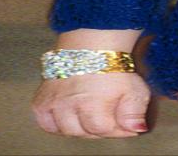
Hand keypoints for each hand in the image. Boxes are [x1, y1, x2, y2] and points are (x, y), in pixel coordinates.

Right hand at [31, 72, 150, 138]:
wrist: (92, 44)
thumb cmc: (113, 65)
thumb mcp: (134, 87)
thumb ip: (135, 112)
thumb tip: (136, 129)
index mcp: (91, 103)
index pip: (103, 130)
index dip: (118, 130)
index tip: (126, 126)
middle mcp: (68, 105)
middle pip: (84, 133)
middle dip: (100, 129)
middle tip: (110, 118)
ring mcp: (53, 103)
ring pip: (65, 131)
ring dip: (80, 128)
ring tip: (92, 116)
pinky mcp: (40, 101)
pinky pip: (46, 123)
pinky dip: (57, 125)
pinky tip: (71, 117)